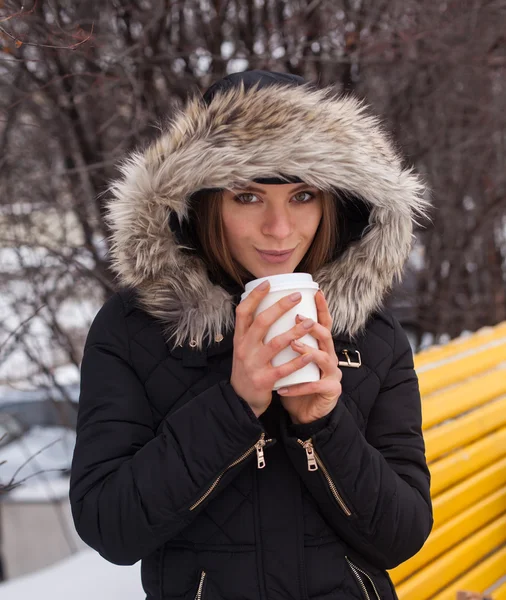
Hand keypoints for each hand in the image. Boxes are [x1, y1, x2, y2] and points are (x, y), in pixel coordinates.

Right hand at [230, 282, 321, 417]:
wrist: (241, 402)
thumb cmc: (248, 370)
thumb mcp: (243, 349)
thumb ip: (252, 333)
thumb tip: (268, 306)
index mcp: (239, 339)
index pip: (242, 313)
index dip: (254, 297)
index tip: (268, 283)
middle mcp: (244, 349)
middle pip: (261, 323)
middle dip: (280, 307)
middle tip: (297, 296)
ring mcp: (253, 365)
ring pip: (275, 344)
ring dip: (294, 332)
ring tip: (310, 322)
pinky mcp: (264, 381)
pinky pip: (284, 369)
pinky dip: (298, 361)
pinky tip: (311, 354)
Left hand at [277, 290, 341, 424]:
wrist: (305, 412)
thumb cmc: (295, 380)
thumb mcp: (291, 358)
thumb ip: (286, 339)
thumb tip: (265, 315)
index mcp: (320, 346)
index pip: (324, 323)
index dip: (322, 308)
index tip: (315, 292)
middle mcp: (329, 356)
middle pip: (326, 336)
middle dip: (313, 326)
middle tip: (298, 318)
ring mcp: (332, 373)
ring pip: (324, 358)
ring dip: (307, 351)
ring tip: (293, 345)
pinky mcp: (330, 391)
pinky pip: (314, 386)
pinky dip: (298, 387)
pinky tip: (284, 389)